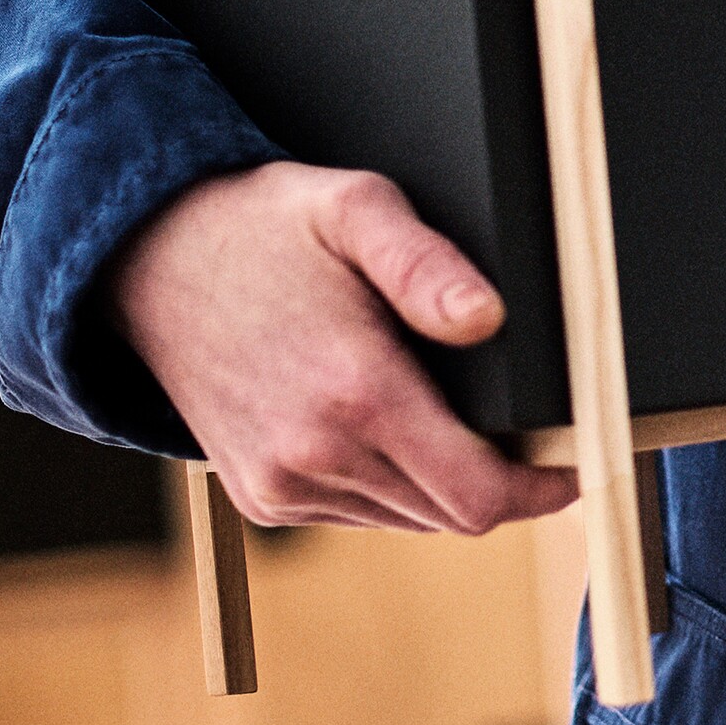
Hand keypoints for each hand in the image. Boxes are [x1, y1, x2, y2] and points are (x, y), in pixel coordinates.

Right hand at [109, 160, 575, 533]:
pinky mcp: (259, 496)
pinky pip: (359, 512)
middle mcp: (314, 454)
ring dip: (447, 482)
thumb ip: (428, 264)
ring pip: (409, 518)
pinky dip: (394, 483)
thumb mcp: (356, 205)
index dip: (541, 488)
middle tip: (530, 428)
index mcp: (355, 391)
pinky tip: (392, 420)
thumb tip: (489, 319)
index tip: (575, 461)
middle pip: (452, 515)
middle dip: (504, 480)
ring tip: (457, 412)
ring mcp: (281, 484)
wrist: (150, 258)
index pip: (477, 494)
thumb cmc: (266, 223)